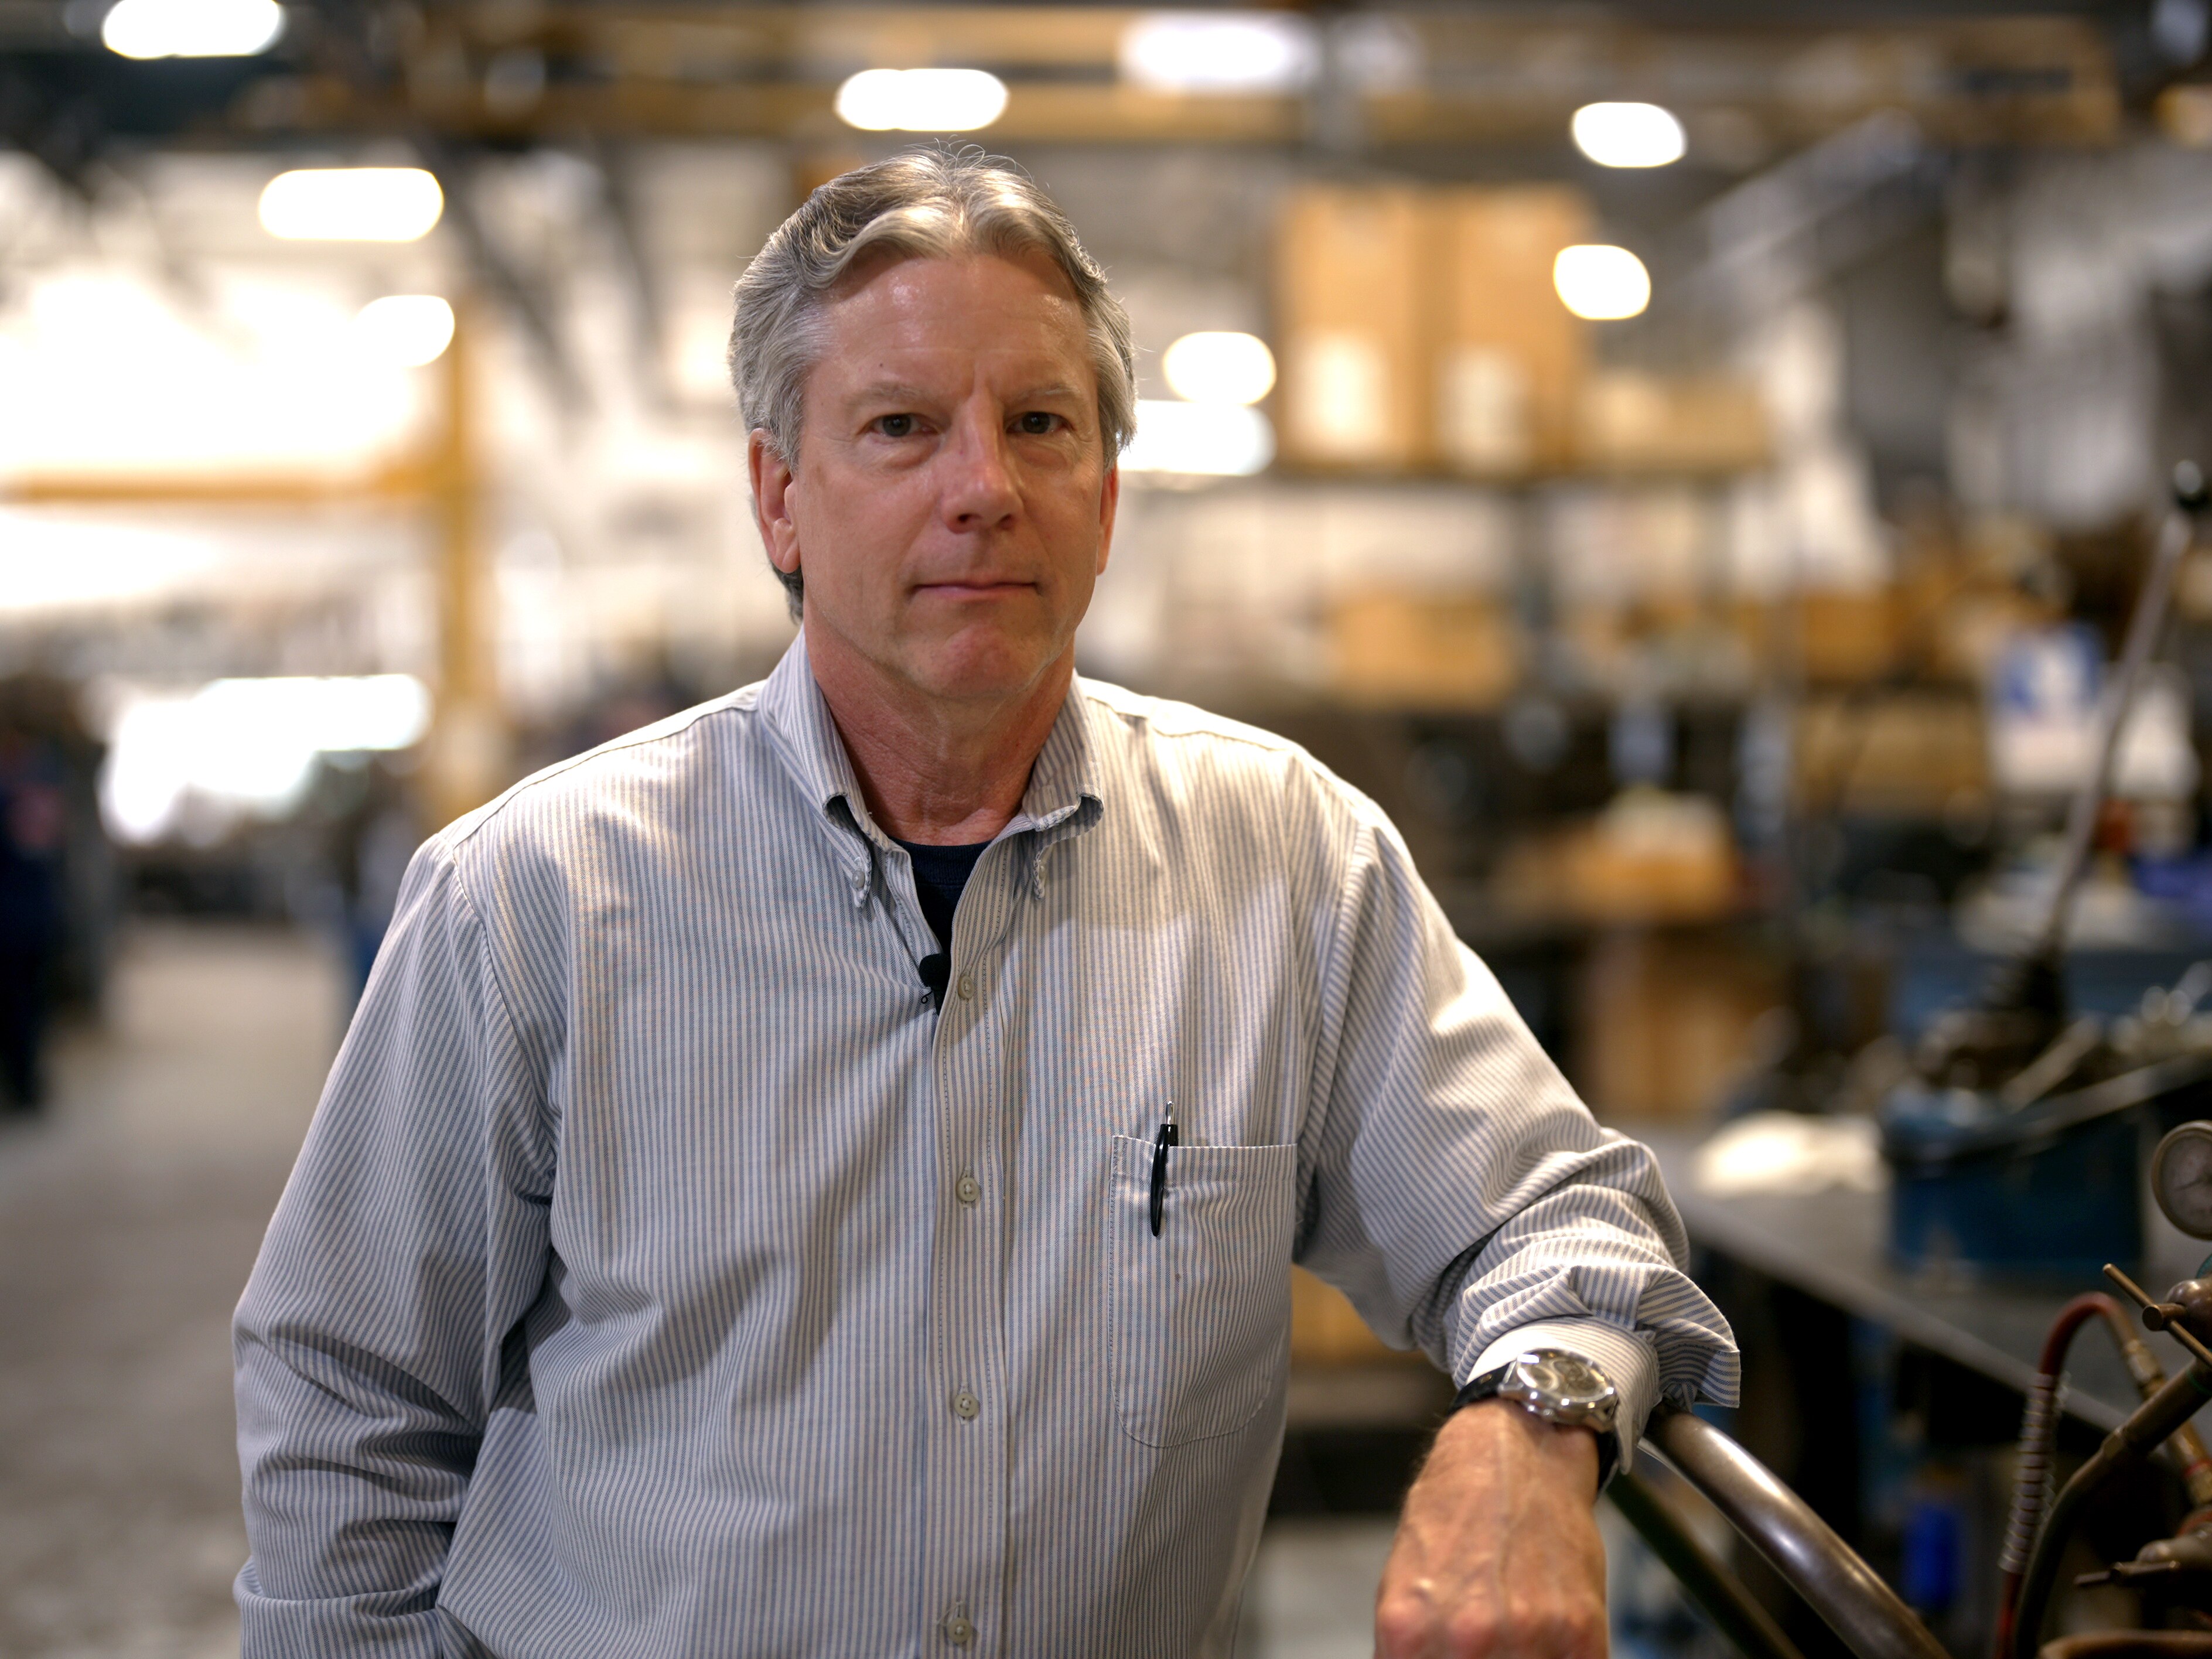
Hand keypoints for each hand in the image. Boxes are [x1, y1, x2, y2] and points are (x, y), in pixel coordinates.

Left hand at [1373, 1399, 1606, 1658]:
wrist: (1517, 1451)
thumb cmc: (1456, 1510)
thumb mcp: (1403, 1586)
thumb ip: (1412, 1650)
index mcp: (1408, 1630)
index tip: (1448, 1657)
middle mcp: (1466, 1638)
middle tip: (1485, 1644)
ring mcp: (1527, 1638)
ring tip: (1515, 1637)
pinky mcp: (1582, 1633)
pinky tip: (1546, 1639)